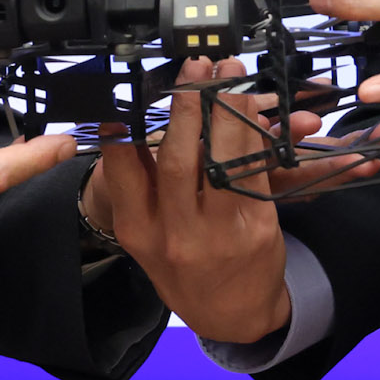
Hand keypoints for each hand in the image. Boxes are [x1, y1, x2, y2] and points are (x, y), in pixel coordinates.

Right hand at [91, 60, 294, 344]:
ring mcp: (220, 232)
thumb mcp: (148, 237)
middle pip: (178, 159)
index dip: (122, 129)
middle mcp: (176, 233)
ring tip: (229, 69)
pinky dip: (253, 133)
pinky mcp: (258, 227)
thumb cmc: (184, 266)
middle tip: (194, 64)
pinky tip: (251, 106)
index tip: (124, 91)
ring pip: (222, 159)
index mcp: (140, 231)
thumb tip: (126, 121)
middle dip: (186, 105)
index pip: (124, 171)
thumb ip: (140, 187)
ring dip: (227, 107)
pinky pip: (254, 170)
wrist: (233, 314)